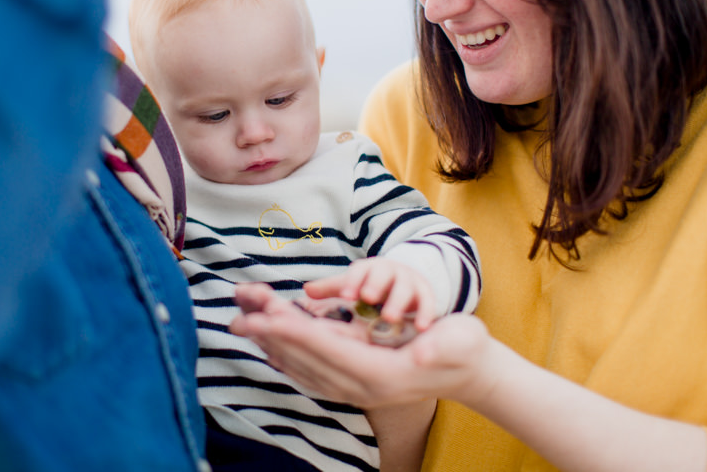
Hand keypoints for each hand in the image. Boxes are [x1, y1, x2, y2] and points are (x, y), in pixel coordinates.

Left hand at [231, 282, 492, 408]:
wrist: (470, 373)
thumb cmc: (463, 349)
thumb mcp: (458, 341)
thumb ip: (440, 346)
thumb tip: (423, 352)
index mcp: (380, 373)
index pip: (324, 350)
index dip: (290, 332)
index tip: (259, 319)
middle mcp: (362, 385)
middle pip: (305, 359)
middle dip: (269, 337)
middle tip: (236, 317)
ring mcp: (357, 387)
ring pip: (304, 367)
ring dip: (272, 346)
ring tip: (245, 326)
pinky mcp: (356, 382)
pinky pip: (312, 372)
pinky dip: (288, 358)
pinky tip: (273, 349)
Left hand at [305, 258, 438, 329]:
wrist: (408, 278)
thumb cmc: (373, 284)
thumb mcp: (354, 284)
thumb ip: (333, 288)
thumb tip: (306, 290)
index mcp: (368, 269)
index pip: (359, 271)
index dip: (352, 282)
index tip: (346, 295)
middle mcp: (389, 272)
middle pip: (381, 276)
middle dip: (374, 285)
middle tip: (367, 297)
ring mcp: (409, 282)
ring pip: (404, 290)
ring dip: (397, 302)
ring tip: (390, 317)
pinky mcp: (426, 295)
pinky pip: (428, 304)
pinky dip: (426, 314)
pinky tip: (421, 329)